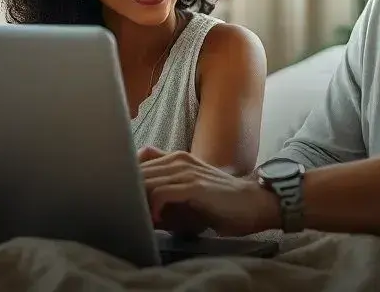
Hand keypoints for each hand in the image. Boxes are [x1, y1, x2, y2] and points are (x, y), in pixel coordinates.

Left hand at [137, 146, 279, 236]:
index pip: (138, 163)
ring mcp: (187, 170)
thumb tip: (136, 201)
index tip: (126, 199)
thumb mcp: (187, 192)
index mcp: (175, 158)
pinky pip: (161, 193)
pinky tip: (158, 219)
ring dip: (140, 201)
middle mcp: (178, 159)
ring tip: (141, 218)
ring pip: (146, 181)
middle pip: (138, 171)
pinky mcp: (194, 185)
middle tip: (130, 212)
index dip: (127, 181)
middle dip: (130, 192)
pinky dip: (155, 207)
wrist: (253, 203)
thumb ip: (163, 189)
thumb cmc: (218, 203)